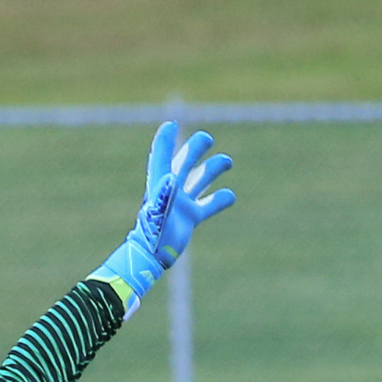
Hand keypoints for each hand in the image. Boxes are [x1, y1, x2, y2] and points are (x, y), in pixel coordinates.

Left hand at [90, 121, 235, 317]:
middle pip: (184, 163)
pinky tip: (229, 195)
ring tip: (227, 162)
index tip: (170, 125)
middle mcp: (170, 191)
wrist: (151, 256)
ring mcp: (181, 204)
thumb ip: (164, 192)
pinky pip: (208, 204)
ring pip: (200, 180)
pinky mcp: (190, 218)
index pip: (162, 157)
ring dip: (212, 170)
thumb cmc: (152, 232)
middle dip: (195, 149)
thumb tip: (171, 176)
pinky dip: (219, 199)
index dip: (165, 141)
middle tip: (206, 139)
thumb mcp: (158, 209)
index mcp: (159, 183)